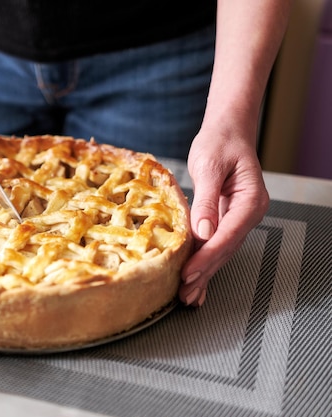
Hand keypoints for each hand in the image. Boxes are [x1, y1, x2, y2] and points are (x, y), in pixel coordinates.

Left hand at [178, 122, 268, 306]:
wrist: (226, 131)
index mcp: (250, 200)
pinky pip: (215, 243)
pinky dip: (204, 261)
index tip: (189, 273)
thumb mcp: (210, 166)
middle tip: (185, 293)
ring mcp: (238, 217)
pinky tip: (197, 280)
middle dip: (204, 272)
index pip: (227, 236)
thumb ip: (207, 200)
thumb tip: (203, 231)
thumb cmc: (220, 142)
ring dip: (204, 273)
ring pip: (220, 251)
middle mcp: (248, 213)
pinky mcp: (225, 218)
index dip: (207, 257)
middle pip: (225, 249)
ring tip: (188, 295)